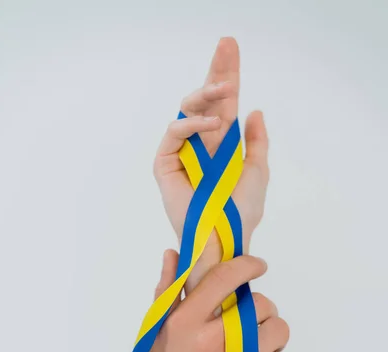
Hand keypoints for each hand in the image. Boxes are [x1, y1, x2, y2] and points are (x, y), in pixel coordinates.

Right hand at [125, 250, 296, 351]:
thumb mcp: (155, 338)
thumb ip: (166, 294)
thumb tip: (173, 254)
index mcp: (184, 323)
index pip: (224, 277)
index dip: (248, 265)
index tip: (258, 266)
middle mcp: (211, 340)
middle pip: (260, 304)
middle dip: (262, 312)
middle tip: (254, 326)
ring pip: (278, 330)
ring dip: (275, 337)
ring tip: (261, 350)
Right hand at [154, 37, 268, 258]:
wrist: (225, 236)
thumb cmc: (241, 211)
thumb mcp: (257, 171)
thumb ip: (256, 142)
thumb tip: (254, 111)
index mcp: (221, 144)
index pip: (222, 105)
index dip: (226, 77)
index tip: (230, 48)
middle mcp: (200, 145)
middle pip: (204, 100)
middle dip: (215, 72)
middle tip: (226, 45)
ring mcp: (181, 153)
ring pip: (186, 111)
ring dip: (206, 94)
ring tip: (226, 89)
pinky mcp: (164, 164)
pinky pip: (174, 134)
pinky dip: (191, 125)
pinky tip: (211, 126)